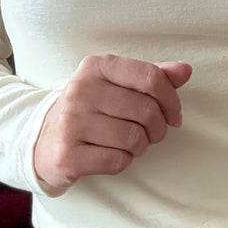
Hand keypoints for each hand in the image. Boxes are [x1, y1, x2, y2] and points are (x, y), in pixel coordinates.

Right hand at [33, 54, 191, 190]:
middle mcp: (81, 89)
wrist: (43, 137)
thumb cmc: (91, 108)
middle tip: (149, 133)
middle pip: (147, 110)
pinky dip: (123, 161)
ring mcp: (71, 122)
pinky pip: (118, 161)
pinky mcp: (67, 154)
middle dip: (157, 128)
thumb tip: (185, 70)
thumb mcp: (117, 84)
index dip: (172, 99)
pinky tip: (110, 153)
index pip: (150, 77)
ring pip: (134, 138)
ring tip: (128, 142)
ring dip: (140, 146)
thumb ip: (151, 76)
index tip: (174, 115)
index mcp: (97, 66)